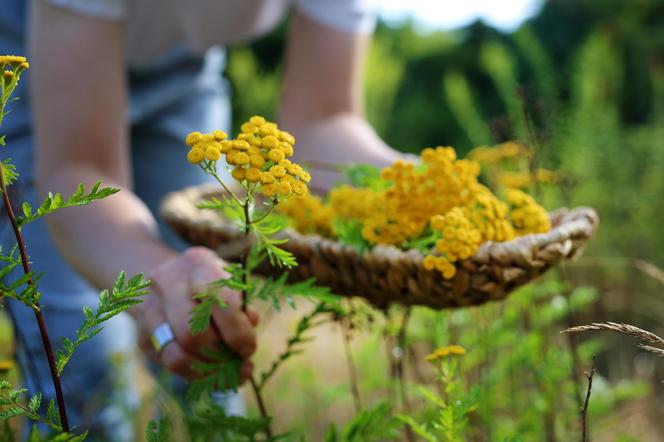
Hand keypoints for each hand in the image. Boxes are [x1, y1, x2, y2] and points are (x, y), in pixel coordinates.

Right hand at [133, 247, 257, 381]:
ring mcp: (149, 307)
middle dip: (220, 355)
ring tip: (225, 373)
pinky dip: (192, 373)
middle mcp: (169, 281)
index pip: (222, 303)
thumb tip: (244, 348)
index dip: (239, 333)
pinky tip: (207, 371)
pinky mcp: (141, 333)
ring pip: (176, 353)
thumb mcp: (231, 285)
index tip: (248, 350)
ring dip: (205, 369)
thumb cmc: (211, 283)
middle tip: (237, 364)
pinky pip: (167, 363)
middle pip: (193, 332)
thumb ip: (242, 312)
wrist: (167, 276)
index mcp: (200, 263)